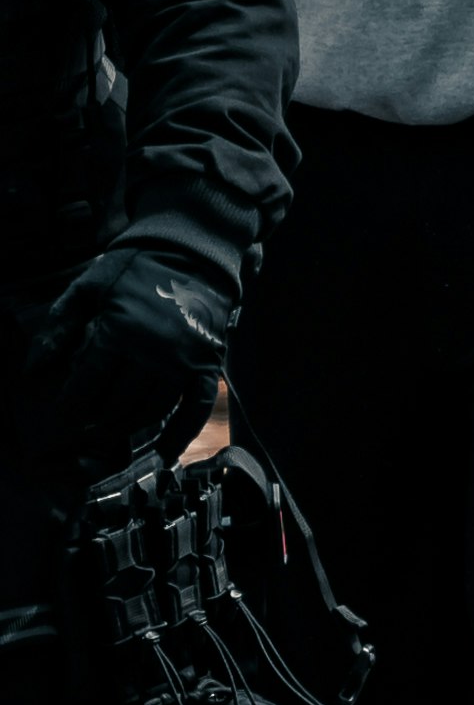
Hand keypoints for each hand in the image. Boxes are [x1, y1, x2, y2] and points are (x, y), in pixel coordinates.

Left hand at [9, 246, 229, 491]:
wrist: (194, 249)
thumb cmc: (135, 266)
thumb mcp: (87, 286)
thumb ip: (59, 327)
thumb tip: (35, 370)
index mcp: (119, 331)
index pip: (87, 383)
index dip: (69, 407)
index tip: (57, 424)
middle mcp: (153, 351)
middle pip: (117, 402)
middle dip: (93, 422)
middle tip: (78, 434)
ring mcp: (184, 361)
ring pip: (150, 409)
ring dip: (125, 427)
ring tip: (107, 434)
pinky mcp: (207, 365)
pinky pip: (195, 409)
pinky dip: (181, 435)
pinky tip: (165, 455)